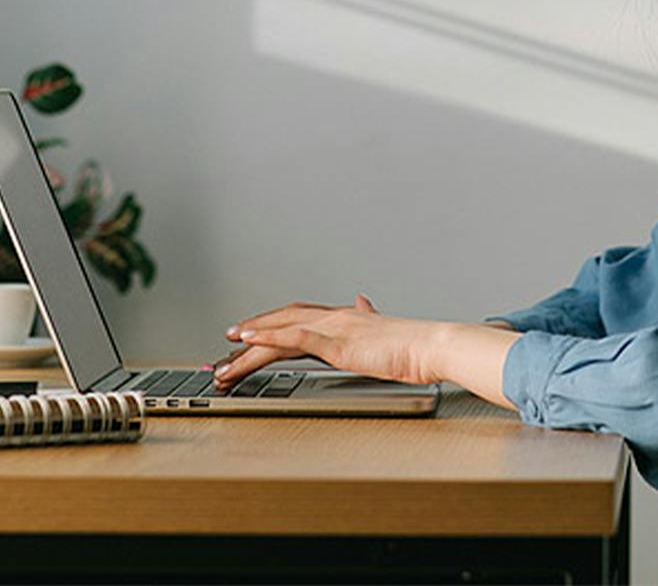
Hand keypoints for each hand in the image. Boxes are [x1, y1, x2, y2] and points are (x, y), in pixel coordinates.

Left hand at [213, 294, 442, 389]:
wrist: (431, 346)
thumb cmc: (412, 344)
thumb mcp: (383, 327)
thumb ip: (368, 315)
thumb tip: (364, 301)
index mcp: (342, 317)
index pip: (296, 317)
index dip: (269, 323)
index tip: (248, 334)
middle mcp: (332, 318)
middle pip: (280, 323)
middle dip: (251, 333)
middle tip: (226, 348)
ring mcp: (333, 330)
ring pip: (281, 332)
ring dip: (250, 344)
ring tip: (226, 356)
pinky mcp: (338, 344)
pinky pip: (295, 339)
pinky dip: (270, 339)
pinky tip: (250, 342)